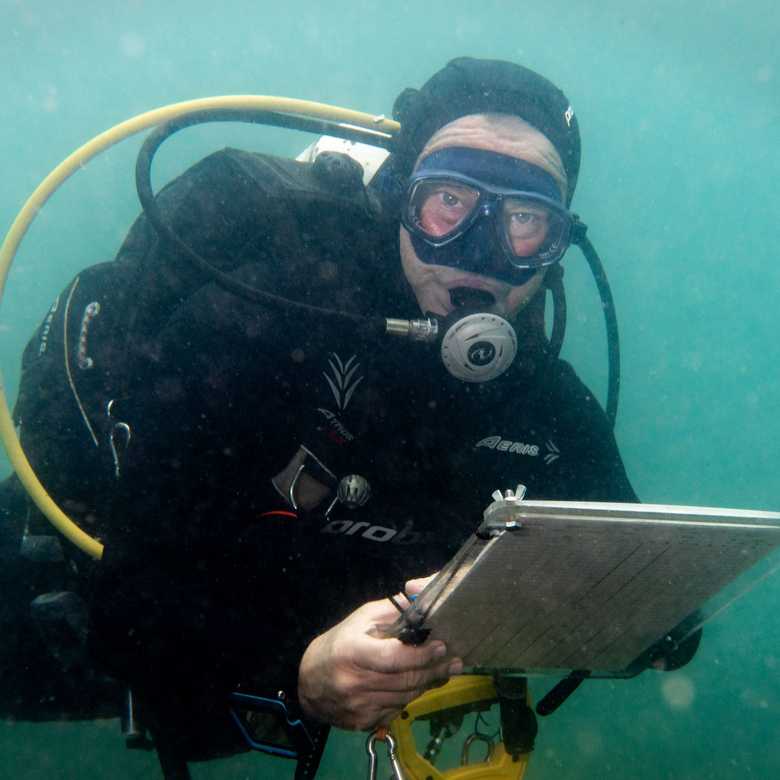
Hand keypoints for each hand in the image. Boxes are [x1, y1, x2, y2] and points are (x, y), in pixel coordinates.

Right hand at [297, 590, 461, 729]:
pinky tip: (418, 686)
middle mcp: (353, 683)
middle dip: (434, 670)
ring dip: (427, 685)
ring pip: (405, 697)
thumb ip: (393, 612)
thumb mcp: (362, 619)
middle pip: (405, 680)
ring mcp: (358, 706)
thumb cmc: (340, 643)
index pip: (394, 657)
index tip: (442, 646)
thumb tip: (424, 604)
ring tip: (444, 672)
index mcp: (352, 652)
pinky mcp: (362, 723)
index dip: (421, 654)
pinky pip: (396, 710)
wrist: (309, 681)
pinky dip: (410, 698)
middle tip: (455, 662)